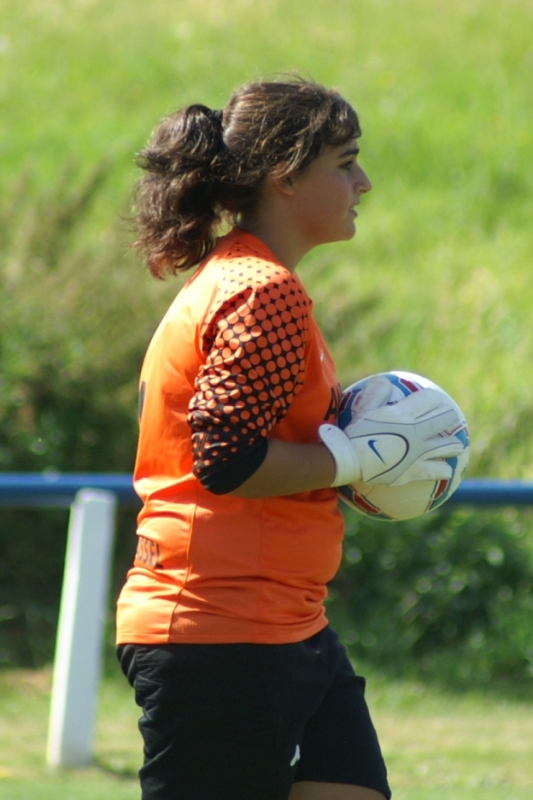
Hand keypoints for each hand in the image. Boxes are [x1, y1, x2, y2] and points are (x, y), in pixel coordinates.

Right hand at [319, 378, 464, 486]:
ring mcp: (419, 452)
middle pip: (446, 419)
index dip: (434, 399)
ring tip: (457, 446)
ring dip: (454, 445)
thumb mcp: (363, 407)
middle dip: (450, 418)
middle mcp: (418, 431)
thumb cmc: (356, 432)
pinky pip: (437, 470)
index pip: (431, 399)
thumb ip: (376, 392)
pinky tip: (447, 470)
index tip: (436, 401)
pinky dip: (444, 469)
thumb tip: (384, 380)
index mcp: (406, 413)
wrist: (351, 460)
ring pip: (448, 446)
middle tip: (451, 421)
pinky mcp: (416, 470)